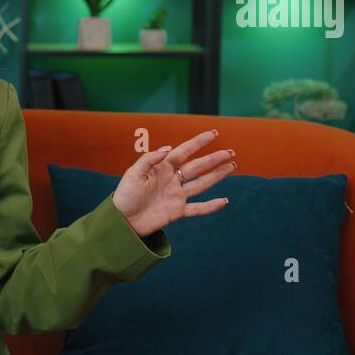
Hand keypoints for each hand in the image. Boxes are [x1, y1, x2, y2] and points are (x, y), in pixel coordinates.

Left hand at [112, 129, 235, 237]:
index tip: (213, 133)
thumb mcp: (134, 174)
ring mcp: (176, 196)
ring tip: (232, 166)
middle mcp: (172, 180)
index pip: (183, 152)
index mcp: (162, 168)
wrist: (122, 221)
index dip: (198, 143)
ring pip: (201, 184)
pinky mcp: (177, 211)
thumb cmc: (125, 195)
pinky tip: (224, 201)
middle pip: (197, 167)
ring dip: (217, 176)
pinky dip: (211, 206)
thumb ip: (150, 159)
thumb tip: (168, 148)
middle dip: (213, 159)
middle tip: (230, 152)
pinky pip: (198, 209)